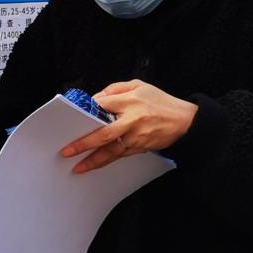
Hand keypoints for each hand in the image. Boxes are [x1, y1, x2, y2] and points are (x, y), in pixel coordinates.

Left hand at [59, 80, 197, 173]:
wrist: (185, 120)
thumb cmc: (161, 102)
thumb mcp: (140, 85)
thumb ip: (116, 89)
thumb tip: (95, 99)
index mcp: (130, 100)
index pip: (101, 105)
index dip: (86, 111)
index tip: (72, 117)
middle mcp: (132, 119)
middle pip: (103, 133)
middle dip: (84, 143)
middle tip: (67, 151)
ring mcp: (136, 136)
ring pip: (111, 150)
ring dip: (93, 160)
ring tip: (78, 167)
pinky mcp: (140, 147)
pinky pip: (120, 155)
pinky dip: (107, 161)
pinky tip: (95, 165)